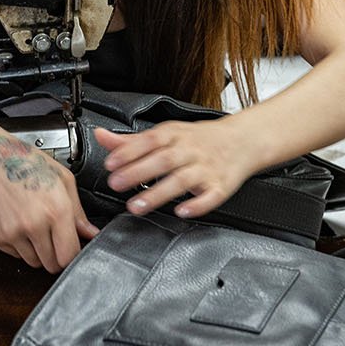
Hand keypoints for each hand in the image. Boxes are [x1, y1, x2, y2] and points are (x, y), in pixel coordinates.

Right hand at [0, 121, 99, 271]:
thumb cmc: (28, 165)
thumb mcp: (64, 181)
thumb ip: (78, 213)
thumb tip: (90, 233)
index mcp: (56, 211)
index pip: (69, 255)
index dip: (73, 256)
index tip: (73, 251)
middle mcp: (34, 225)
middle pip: (51, 264)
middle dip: (57, 256)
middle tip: (56, 241)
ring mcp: (12, 233)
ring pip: (33, 262)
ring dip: (39, 252)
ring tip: (37, 229)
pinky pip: (15, 255)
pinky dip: (21, 247)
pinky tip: (21, 226)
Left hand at [95, 121, 260, 219]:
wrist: (243, 140)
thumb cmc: (200, 140)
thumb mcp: (167, 134)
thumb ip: (132, 141)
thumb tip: (101, 137)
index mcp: (176, 136)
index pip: (151, 141)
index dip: (130, 152)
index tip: (111, 164)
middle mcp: (191, 151)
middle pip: (164, 160)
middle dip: (139, 172)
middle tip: (116, 184)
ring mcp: (207, 168)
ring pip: (183, 180)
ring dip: (160, 193)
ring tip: (137, 206)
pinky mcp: (221, 186)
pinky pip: (211, 196)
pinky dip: (198, 204)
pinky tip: (183, 211)